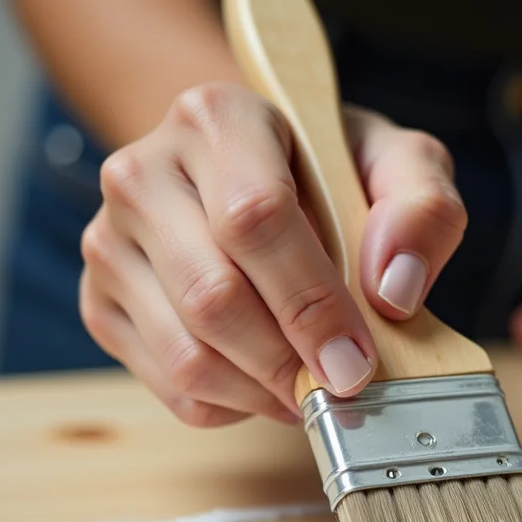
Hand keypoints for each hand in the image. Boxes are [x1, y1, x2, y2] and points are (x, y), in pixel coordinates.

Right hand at [80, 83, 466, 425]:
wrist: (247, 173)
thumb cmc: (326, 172)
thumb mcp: (395, 164)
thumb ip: (422, 210)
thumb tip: (392, 291)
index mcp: (216, 117)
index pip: (254, 218)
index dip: (310, 302)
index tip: (356, 359)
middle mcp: (143, 171)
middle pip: (213, 297)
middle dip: (288, 362)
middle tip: (341, 388)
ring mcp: (108, 239)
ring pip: (186, 354)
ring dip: (262, 393)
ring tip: (310, 386)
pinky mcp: (100, 302)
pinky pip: (169, 386)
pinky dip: (231, 404)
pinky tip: (266, 380)